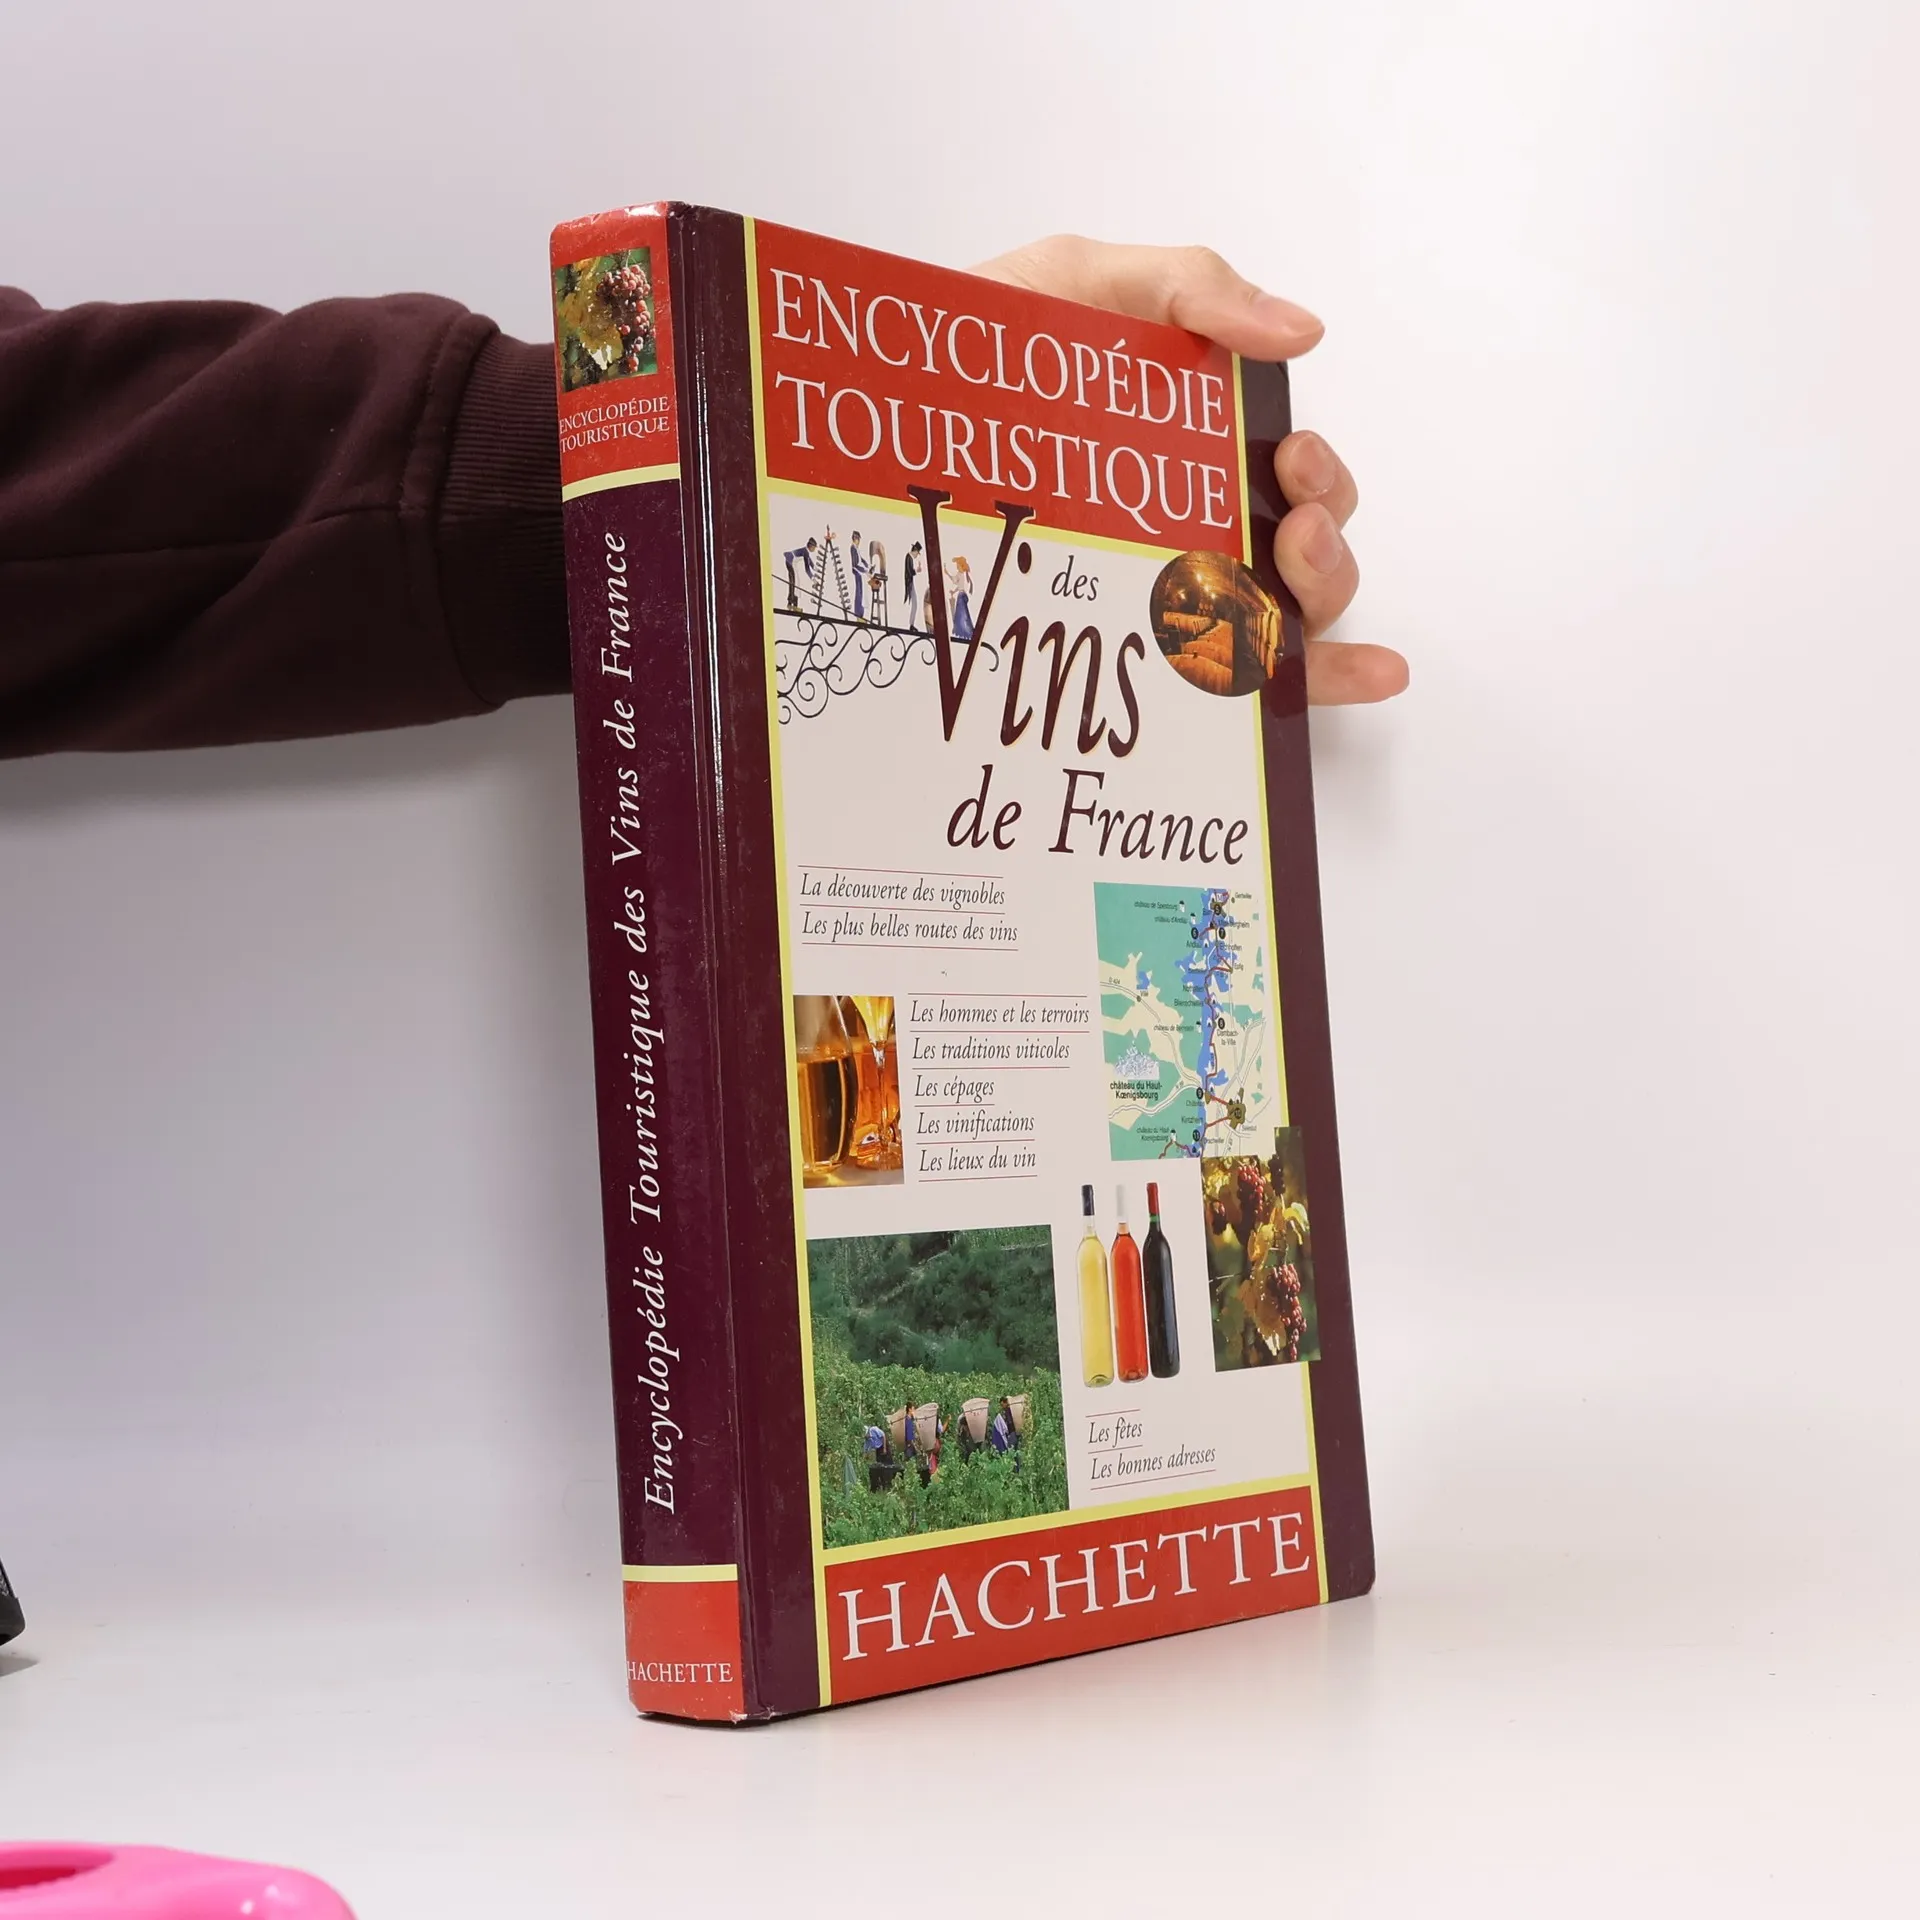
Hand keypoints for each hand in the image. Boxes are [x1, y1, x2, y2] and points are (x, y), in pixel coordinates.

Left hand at [971, 236, 1407, 705]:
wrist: (884, 397)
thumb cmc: (988, 344)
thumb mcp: (1083, 281)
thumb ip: (1187, 286)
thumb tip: (1302, 330)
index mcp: (1201, 447)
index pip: (1297, 482)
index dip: (1321, 482)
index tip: (1293, 458)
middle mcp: (1195, 527)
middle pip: (1306, 560)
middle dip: (1326, 546)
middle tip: (1293, 523)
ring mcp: (1160, 589)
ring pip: (1283, 619)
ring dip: (1319, 600)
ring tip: (1291, 570)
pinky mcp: (1123, 638)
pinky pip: (1233, 678)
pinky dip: (1319, 681)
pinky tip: (1372, 677)